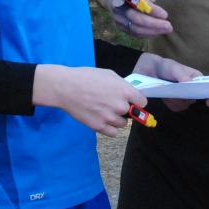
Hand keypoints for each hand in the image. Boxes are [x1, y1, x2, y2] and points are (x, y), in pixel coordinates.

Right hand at [33, 65, 147, 137]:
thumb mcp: (109, 75)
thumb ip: (122, 86)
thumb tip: (130, 94)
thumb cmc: (86, 77)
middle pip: (132, 114)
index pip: (142, 103)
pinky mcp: (99, 127)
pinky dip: (110, 128)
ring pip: (122, 124)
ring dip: (117, 119)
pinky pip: (113, 133)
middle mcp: (120, 106)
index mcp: (125, 91)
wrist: (66, 87)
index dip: (136, 101)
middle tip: (111, 103)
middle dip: (124, 109)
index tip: (131, 101)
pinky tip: (103, 120)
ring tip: (104, 111)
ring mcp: (110, 118)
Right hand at [94, 0, 171, 37]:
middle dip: (154, 24)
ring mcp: (118, 18)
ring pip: (135, 29)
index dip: (152, 10)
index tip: (165, 15)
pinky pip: (134, 33)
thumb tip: (153, 2)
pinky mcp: (120, 26)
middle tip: (169, 26)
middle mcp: (118, 7)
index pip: (138, 3)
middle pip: (136, 19)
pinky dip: (147, 34)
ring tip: (166, 30)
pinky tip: (157, 32)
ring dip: (152, 31)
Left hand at [132, 52, 201, 112]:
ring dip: (174, 100)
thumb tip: (189, 82)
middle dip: (182, 96)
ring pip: (184, 105)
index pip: (203, 88)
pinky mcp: (176, 103)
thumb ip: (181, 74)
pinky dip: (170, 103)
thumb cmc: (165, 66)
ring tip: (167, 90)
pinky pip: (176, 108)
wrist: (150, 71)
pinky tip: (165, 96)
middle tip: (172, 89)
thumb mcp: (173, 67)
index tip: (185, 90)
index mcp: (197, 78)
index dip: (196, 92)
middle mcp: (193, 89)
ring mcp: (185, 98)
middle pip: (193, 99)